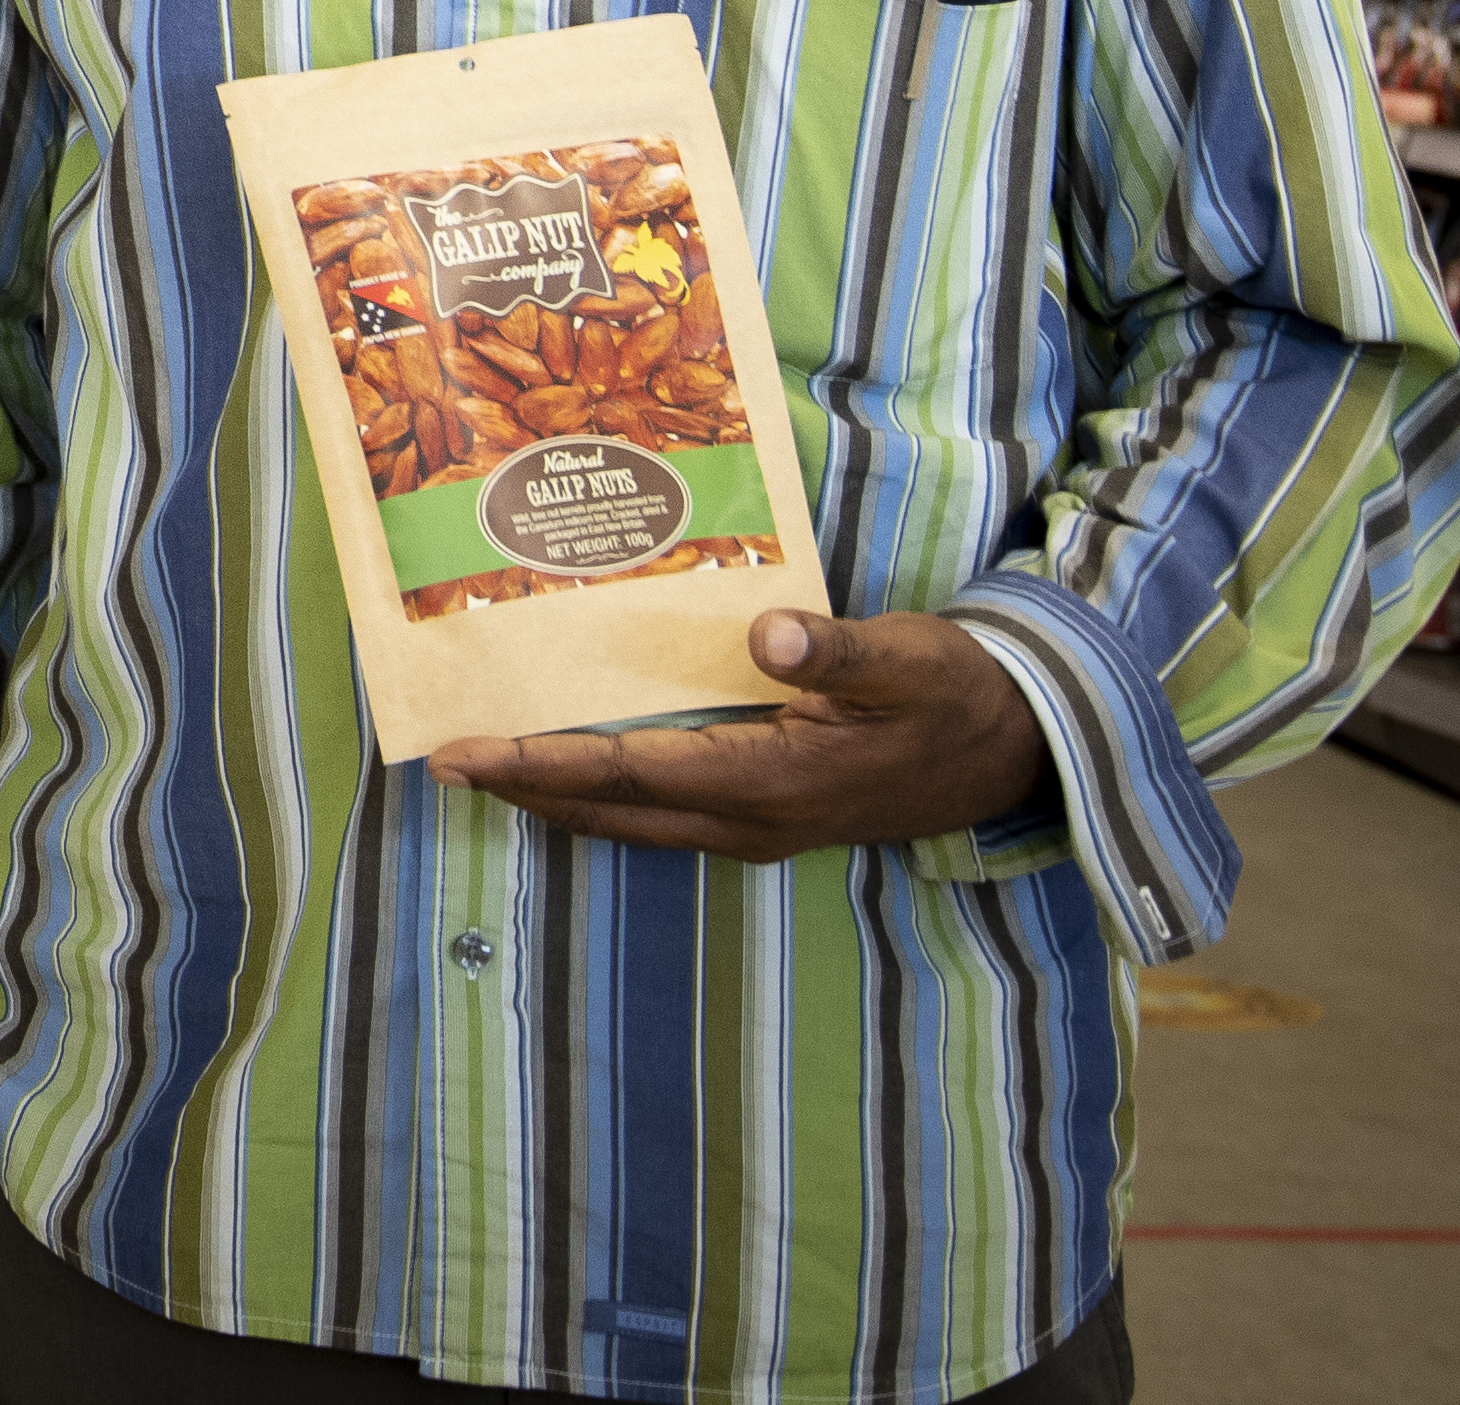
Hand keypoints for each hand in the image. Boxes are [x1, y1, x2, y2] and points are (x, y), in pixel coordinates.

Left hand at [427, 607, 1050, 858]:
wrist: (1017, 752)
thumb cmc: (955, 694)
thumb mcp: (907, 660)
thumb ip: (839, 651)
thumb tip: (771, 635)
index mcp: (771, 782)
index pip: (629, 773)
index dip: (542, 762)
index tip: (467, 751)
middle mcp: (750, 818)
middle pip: (610, 808)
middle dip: (524, 785)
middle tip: (442, 758)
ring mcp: (757, 825)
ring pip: (632, 817)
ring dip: (558, 792)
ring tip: (486, 761)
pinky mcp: (767, 813)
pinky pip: (662, 810)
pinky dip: (606, 789)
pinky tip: (575, 758)